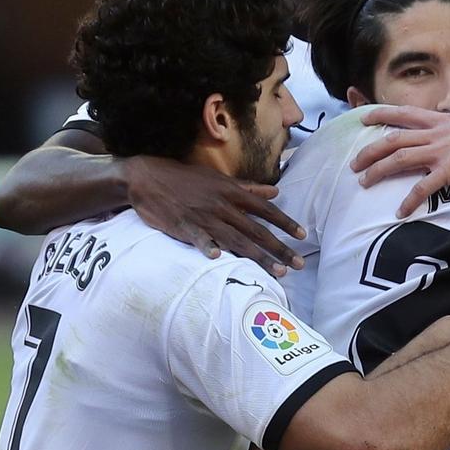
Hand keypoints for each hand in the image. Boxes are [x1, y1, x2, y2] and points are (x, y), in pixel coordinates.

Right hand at [123, 155, 304, 275]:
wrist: (147, 177)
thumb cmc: (185, 178)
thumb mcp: (218, 179)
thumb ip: (247, 188)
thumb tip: (275, 191)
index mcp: (231, 192)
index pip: (265, 210)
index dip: (285, 222)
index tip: (302, 235)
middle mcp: (222, 206)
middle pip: (257, 230)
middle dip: (280, 249)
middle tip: (300, 264)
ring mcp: (204, 217)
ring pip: (237, 240)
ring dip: (259, 257)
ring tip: (278, 272)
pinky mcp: (184, 226)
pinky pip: (199, 239)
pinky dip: (208, 247)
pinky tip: (219, 258)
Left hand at [353, 107, 449, 217]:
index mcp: (447, 121)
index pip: (408, 115)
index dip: (383, 115)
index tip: (364, 118)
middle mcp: (440, 133)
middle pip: (394, 138)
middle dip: (370, 150)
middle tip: (355, 162)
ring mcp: (444, 151)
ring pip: (400, 158)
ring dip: (378, 170)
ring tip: (363, 182)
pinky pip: (423, 187)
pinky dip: (409, 200)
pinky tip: (400, 212)